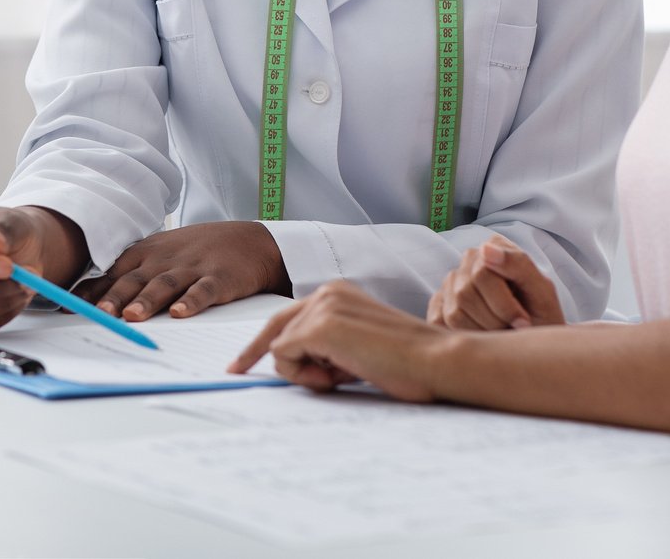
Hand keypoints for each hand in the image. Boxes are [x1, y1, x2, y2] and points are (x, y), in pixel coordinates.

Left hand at [71, 221, 290, 321]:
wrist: (251, 240)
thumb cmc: (198, 251)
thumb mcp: (162, 254)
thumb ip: (132, 273)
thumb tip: (93, 297)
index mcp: (148, 253)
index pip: (115, 272)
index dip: (94, 290)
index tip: (70, 307)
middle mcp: (166, 258)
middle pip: (136, 278)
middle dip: (115, 296)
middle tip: (98, 313)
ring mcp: (192, 267)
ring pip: (165, 284)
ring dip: (147, 300)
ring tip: (132, 316)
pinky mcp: (219, 278)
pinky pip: (203, 290)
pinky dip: (191, 302)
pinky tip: (180, 314)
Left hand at [229, 281, 452, 401]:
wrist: (436, 360)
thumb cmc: (408, 363)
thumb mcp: (359, 349)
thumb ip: (329, 348)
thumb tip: (294, 364)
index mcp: (339, 293)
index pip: (290, 316)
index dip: (264, 340)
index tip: (243, 360)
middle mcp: (328, 292)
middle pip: (274, 325)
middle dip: (251, 351)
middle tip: (233, 370)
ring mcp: (322, 306)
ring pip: (279, 346)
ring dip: (304, 372)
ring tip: (342, 377)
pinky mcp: (320, 326)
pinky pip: (283, 357)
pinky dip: (303, 375)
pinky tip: (337, 377)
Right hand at [426, 235, 567, 331]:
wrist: (535, 343)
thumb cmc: (541, 317)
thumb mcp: (542, 292)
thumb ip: (518, 265)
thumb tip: (486, 249)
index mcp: (494, 247)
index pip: (482, 274)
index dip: (504, 305)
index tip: (523, 323)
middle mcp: (468, 260)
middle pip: (465, 294)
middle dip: (494, 321)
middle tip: (513, 333)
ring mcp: (450, 283)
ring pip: (454, 313)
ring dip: (482, 332)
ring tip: (502, 335)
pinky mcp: (439, 307)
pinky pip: (441, 326)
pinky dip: (465, 338)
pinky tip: (484, 338)